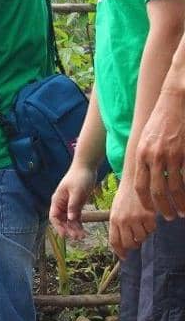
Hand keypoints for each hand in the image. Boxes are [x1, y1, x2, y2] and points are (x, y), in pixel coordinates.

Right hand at [49, 164, 96, 240]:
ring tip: (82, 236)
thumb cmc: (79, 178)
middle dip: (68, 229)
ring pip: (69, 220)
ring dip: (74, 228)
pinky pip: (76, 217)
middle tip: (78, 237)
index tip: (65, 235)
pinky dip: (79, 224)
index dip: (58, 226)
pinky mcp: (76, 204)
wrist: (86, 168)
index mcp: (57, 200)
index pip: (54, 217)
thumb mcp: (77, 192)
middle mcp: (61, 204)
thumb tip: (71, 219)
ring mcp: (69, 205)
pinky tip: (83, 230)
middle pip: (62, 220)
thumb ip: (73, 206)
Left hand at [109, 180, 156, 258]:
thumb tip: (123, 244)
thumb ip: (118, 225)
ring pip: (142, 237)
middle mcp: (123, 221)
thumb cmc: (125, 197)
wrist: (134, 181)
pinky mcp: (148, 216)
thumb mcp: (116, 210)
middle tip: (136, 240)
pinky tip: (148, 219)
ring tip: (141, 225)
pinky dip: (151, 227)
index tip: (124, 257)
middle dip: (133, 245)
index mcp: (113, 219)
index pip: (114, 241)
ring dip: (143, 235)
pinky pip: (152, 229)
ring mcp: (136, 219)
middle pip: (130, 244)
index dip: (120, 252)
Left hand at [134, 92, 184, 218]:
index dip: (146, 201)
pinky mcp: (184, 153)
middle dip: (163, 208)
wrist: (174, 103)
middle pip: (156, 191)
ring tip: (182, 211)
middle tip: (169, 217)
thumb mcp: (145, 139)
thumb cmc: (159, 122)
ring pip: (174, 188)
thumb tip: (145, 176)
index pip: (140, 185)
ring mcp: (170, 155)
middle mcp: (153, 157)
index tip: (151, 211)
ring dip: (179, 203)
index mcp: (140, 155)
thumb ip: (144, 158)